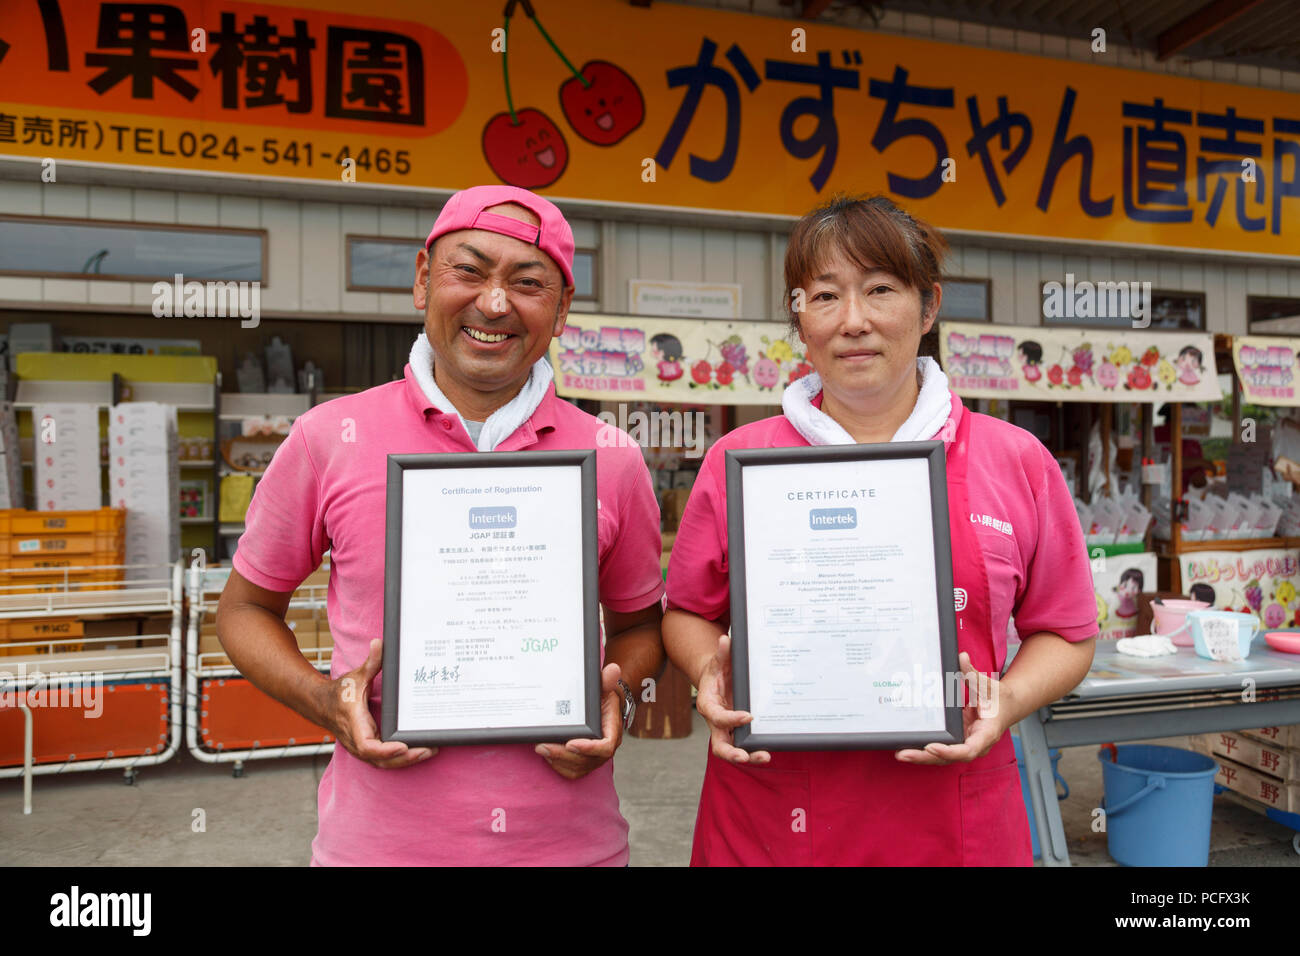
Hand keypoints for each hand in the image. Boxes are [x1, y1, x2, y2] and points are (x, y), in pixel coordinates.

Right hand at [316, 638, 435, 768]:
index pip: (367, 746)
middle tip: (428, 750)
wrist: (321, 704)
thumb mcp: (356, 676)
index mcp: (354, 724)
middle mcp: (357, 740)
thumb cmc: (339, 692)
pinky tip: (419, 751)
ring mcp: (362, 747)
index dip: (384, 751)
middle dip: (404, 758)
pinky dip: (400, 759)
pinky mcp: (368, 748)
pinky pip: (384, 759)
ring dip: (406, 761)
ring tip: (429, 751)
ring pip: (383, 763)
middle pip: (380, 760)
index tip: (402, 747)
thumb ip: (370, 662)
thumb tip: (379, 643)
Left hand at [536, 662, 623, 779]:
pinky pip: (571, 771)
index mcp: (612, 732)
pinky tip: (547, 755)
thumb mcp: (604, 688)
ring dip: (558, 761)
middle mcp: (604, 749)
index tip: (571, 743)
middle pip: (586, 761)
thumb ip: (606, 681)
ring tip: (541, 748)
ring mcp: (593, 757)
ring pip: (577, 768)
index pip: (605, 747)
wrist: (601, 707)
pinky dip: (559, 766)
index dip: (589, 748)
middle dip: (564, 756)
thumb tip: (613, 670)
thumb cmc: (602, 698)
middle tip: (544, 746)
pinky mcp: (583, 762)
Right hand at [696, 635, 769, 765]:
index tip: (748, 716)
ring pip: (732, 750)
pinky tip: (768, 750)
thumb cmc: (716, 671)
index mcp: (707, 705)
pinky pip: (743, 745)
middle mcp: (715, 722)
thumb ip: (722, 654)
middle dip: (732, 753)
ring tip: (765, 756)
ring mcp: (726, 729)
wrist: (715, 679)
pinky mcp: (735, 732)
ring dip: (747, 756)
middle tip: (745, 756)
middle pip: (719, 745)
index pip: (717, 716)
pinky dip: (754, 750)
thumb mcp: (717, 661)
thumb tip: (725, 640)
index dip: (731, 719)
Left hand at [895, 652, 1007, 764]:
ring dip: (921, 756)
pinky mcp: (957, 741)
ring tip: (900, 753)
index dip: (949, 751)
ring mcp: (965, 744)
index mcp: (986, 734)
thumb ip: (973, 674)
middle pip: (949, 757)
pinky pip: (940, 749)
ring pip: (942, 757)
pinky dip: (924, 750)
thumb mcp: (988, 686)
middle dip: (925, 757)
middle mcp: (975, 744)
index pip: (968, 750)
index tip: (931, 747)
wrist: (1007, 706)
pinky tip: (907, 746)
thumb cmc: (999, 698)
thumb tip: (961, 657)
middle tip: (903, 754)